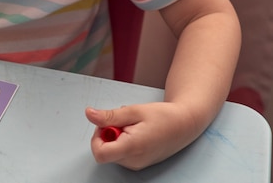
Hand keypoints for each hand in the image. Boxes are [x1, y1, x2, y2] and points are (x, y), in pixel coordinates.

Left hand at [85, 102, 199, 169]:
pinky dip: (122, 141)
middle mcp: (133, 161)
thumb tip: (89, 114)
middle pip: (104, 151)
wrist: (184, 125)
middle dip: (107, 133)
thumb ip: (109, 115)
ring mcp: (136, 164)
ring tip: (132, 125)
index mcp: (131, 147)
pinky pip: (121, 153)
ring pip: (112, 151)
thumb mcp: (134, 111)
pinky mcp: (138, 163)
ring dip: (115, 136)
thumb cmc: (163, 117)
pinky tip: (135, 131)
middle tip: (123, 121)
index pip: (99, 153)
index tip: (105, 124)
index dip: (96, 137)